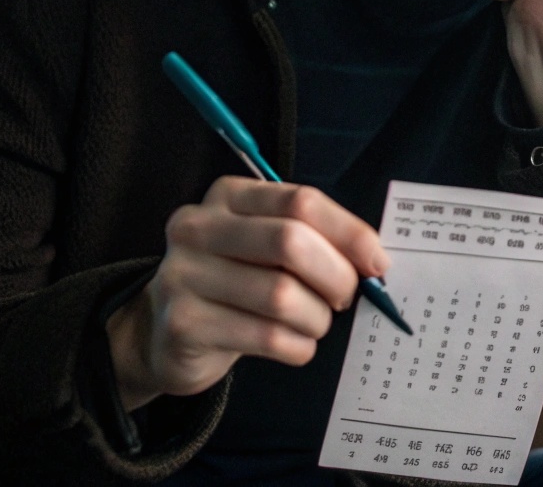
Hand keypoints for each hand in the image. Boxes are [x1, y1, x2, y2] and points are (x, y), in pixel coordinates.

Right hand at [106, 177, 387, 410]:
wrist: (166, 333)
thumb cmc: (235, 283)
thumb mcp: (265, 246)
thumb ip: (313, 240)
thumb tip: (374, 261)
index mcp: (227, 196)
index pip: (301, 202)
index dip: (349, 233)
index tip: (376, 262)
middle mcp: (197, 227)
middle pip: (290, 242)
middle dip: (335, 276)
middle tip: (346, 298)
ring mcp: (183, 275)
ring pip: (281, 296)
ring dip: (316, 318)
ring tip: (315, 324)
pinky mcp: (183, 324)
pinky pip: (266, 337)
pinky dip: (297, 346)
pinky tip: (296, 345)